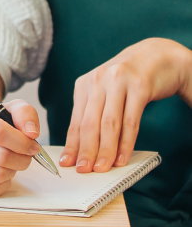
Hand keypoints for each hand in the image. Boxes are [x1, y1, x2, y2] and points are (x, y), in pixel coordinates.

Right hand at [0, 100, 39, 197]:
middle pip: (1, 157)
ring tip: (11, 162)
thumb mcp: (10, 110)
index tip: (32, 146)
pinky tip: (1, 171)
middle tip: (25, 155)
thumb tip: (31, 133)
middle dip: (22, 158)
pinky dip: (4, 184)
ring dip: (13, 171)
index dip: (21, 142)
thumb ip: (25, 114)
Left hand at [59, 38, 191, 173]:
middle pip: (89, 124)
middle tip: (83, 170)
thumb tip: (82, 147)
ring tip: (102, 168)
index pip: (76, 121)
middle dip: (86, 151)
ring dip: (105, 149)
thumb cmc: (128, 80)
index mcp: (84, 85)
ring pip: (109, 124)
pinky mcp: (140, 86)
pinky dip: (126, 142)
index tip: (67, 163)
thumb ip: (94, 114)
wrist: (158, 56)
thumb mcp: (105, 91)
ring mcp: (118, 82)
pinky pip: (131, 120)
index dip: (72, 145)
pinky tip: (121, 156)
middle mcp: (98, 81)